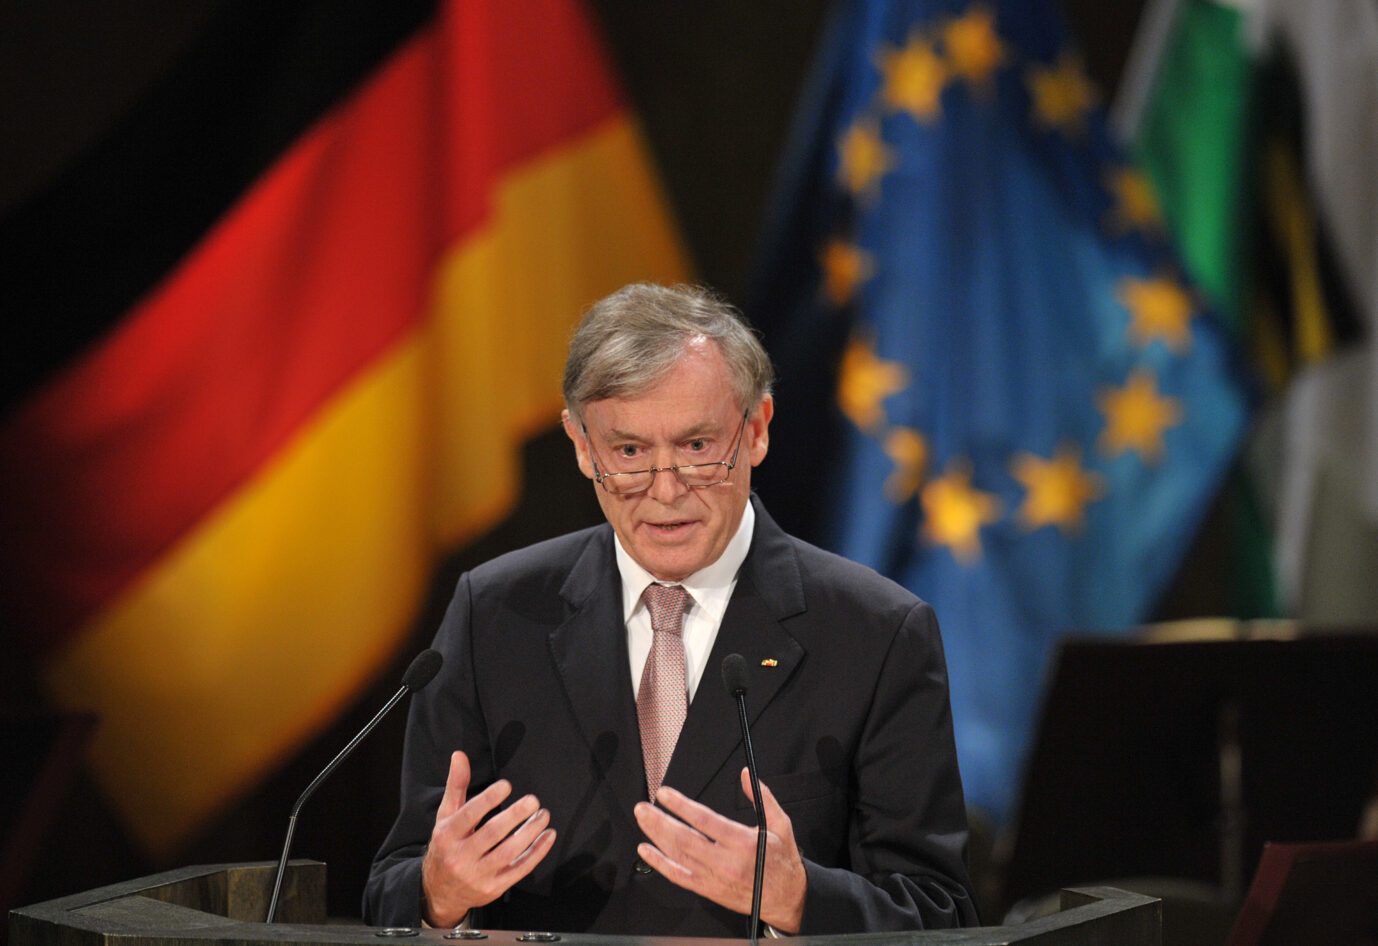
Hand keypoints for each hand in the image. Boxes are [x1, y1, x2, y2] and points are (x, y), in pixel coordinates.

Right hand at [420, 751, 556, 926]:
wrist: (439, 891)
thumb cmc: (446, 846)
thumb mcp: (446, 816)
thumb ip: (456, 786)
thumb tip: (460, 755)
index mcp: (447, 836)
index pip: (468, 815)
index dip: (488, 799)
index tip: (507, 785)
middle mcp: (460, 857)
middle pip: (491, 834)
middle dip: (515, 816)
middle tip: (533, 800)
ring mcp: (477, 875)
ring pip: (508, 853)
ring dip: (530, 832)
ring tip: (543, 815)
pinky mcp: (493, 888)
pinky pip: (519, 870)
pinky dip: (537, 853)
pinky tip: (548, 836)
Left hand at [633, 768, 806, 932]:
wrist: (786, 898)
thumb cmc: (781, 861)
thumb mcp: (780, 825)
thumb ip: (762, 798)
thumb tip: (746, 775)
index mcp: (742, 842)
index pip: (704, 820)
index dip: (681, 806)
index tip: (665, 794)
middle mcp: (726, 861)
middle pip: (684, 838)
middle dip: (659, 821)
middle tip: (643, 807)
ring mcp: (714, 878)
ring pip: (678, 856)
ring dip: (656, 837)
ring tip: (643, 820)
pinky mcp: (708, 890)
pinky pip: (679, 877)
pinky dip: (660, 863)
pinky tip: (647, 851)